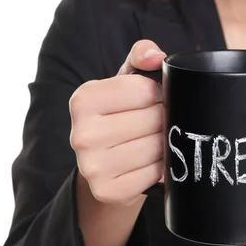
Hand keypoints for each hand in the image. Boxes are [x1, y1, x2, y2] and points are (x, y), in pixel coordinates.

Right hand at [69, 40, 165, 205]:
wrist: (104, 162)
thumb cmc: (119, 112)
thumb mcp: (126, 79)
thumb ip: (142, 55)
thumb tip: (157, 57)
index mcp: (83, 99)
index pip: (144, 90)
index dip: (158, 92)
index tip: (153, 98)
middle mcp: (81, 134)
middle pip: (152, 119)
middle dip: (163, 117)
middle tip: (157, 120)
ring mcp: (91, 166)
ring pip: (155, 147)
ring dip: (164, 142)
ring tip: (154, 138)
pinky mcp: (107, 191)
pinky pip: (154, 174)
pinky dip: (160, 167)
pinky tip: (150, 161)